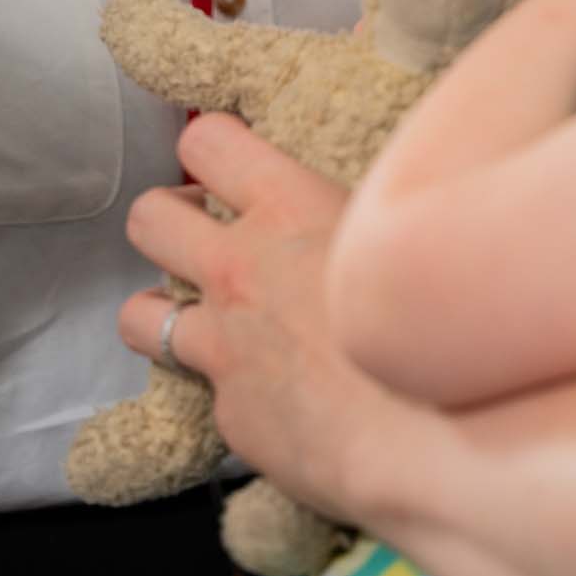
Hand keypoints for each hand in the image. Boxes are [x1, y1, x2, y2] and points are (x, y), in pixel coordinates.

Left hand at [120, 116, 409, 521]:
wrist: (434, 434)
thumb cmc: (437, 321)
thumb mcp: (401, 231)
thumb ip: (360, 210)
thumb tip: (371, 196)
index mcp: (287, 208)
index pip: (207, 141)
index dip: (208, 146)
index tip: (220, 162)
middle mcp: (241, 269)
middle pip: (149, 218)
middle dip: (167, 219)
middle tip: (200, 233)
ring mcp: (226, 345)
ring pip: (138, 314)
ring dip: (161, 312)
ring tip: (199, 318)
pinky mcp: (230, 415)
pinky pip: (206, 393)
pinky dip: (233, 391)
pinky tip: (279, 399)